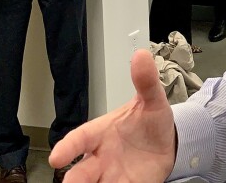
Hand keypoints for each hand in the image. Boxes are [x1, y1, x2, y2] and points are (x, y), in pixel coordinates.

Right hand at [48, 49, 175, 181]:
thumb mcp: (152, 100)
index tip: (57, 157)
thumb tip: (141, 55)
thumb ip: (145, 81)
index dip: (68, 147)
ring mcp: (110, 175)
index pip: (80, 138)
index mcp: (101, 133)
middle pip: (81, 172)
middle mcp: (101, 157)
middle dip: (74, 179)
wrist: (168, 141)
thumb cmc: (149, 121)